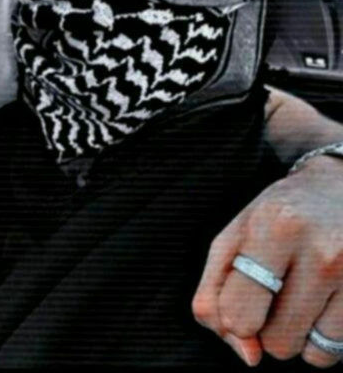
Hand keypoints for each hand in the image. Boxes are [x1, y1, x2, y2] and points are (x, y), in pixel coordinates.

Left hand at [192, 154, 342, 366]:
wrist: (339, 189)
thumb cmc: (275, 217)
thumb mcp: (233, 237)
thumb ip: (216, 293)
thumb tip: (249, 356)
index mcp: (274, 228)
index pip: (238, 314)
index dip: (233, 320)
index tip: (240, 301)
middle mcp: (321, 251)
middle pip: (276, 342)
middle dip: (267, 326)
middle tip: (275, 291)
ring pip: (310, 353)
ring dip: (297, 334)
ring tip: (300, 293)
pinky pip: (337, 352)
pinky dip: (322, 337)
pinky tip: (323, 301)